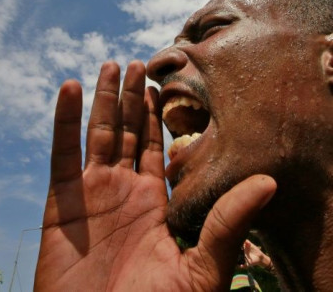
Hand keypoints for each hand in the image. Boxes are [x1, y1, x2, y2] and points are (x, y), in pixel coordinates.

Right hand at [34, 60, 275, 290]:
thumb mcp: (203, 269)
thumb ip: (228, 221)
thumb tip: (269, 182)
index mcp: (155, 203)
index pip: (157, 147)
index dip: (160, 115)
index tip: (166, 83)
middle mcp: (124, 192)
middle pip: (128, 132)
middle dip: (132, 98)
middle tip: (140, 62)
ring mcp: (92, 194)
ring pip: (98, 134)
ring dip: (104, 99)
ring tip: (111, 65)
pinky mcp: (62, 202)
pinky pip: (62, 153)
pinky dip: (65, 120)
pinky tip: (73, 88)